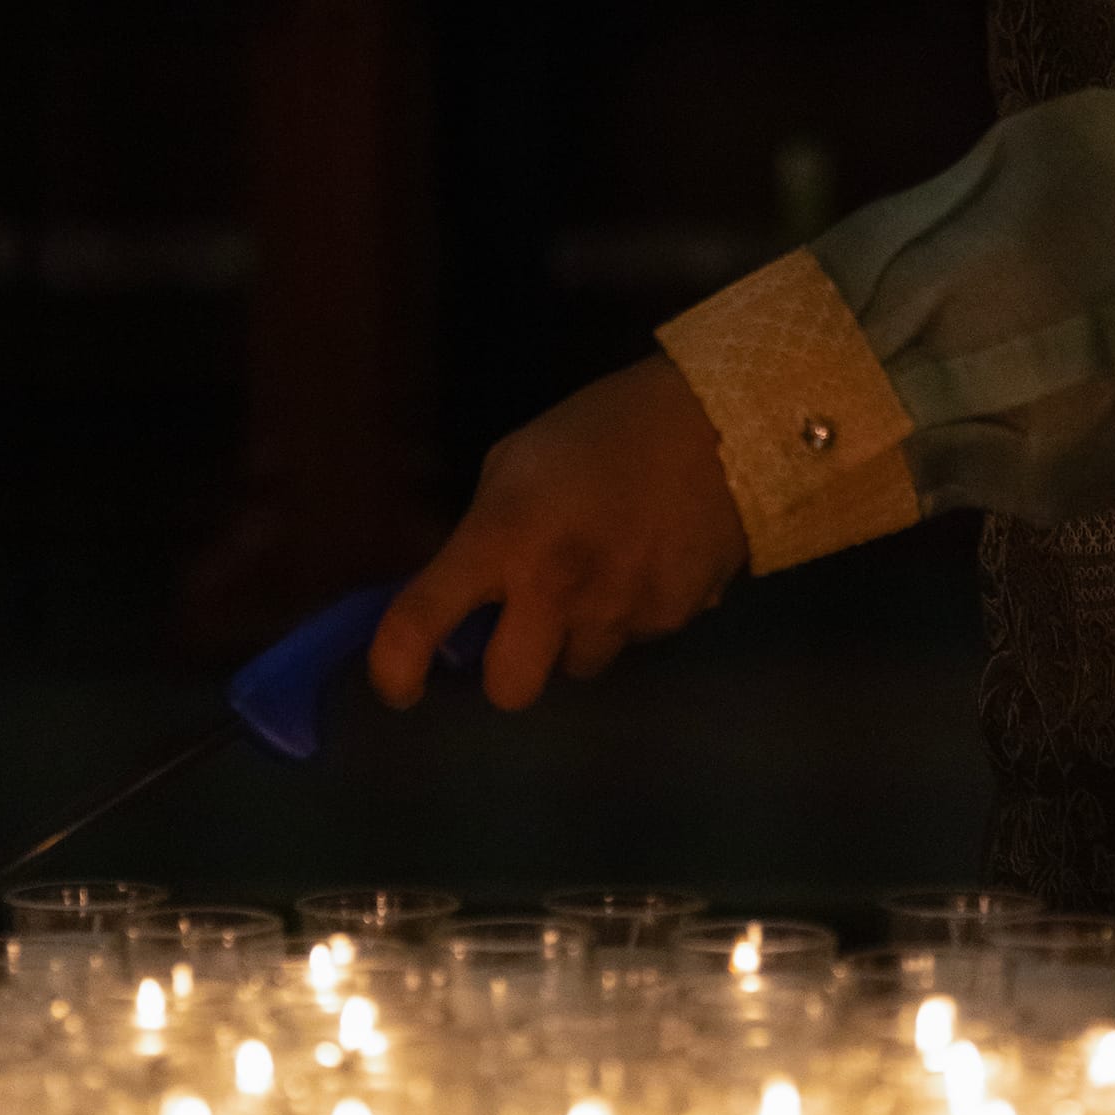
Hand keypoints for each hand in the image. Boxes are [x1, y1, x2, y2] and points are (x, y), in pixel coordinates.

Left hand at [369, 354, 748, 712]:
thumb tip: (472, 591)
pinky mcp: (673, 621)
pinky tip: (648, 561)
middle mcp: (555, 589)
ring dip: (576, 636)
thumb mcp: (517, 461)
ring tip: (601, 574)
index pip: (421, 621)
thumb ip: (487, 530)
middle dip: (509, 667)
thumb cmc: (602, 428)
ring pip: (578, 667)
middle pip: (509, 690)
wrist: (721, 423)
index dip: (394, 668)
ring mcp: (619, 612)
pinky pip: (633, 640)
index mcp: (502, 537)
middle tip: (523, 626)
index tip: (399, 685)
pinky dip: (630, 614)